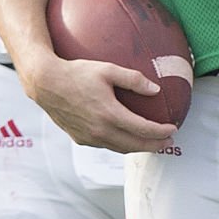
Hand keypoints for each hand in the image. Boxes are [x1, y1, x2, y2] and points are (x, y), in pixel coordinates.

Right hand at [27, 55, 174, 152]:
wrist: (45, 84)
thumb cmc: (77, 73)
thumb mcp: (108, 70)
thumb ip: (134, 79)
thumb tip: (156, 90)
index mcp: (109, 114)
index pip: (142, 129)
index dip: (160, 131)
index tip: (173, 128)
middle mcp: (99, 130)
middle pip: (134, 145)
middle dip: (154, 145)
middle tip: (168, 141)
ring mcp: (88, 137)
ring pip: (119, 148)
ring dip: (137, 147)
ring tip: (151, 142)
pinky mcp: (79, 139)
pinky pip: (105, 145)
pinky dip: (120, 144)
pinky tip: (127, 137)